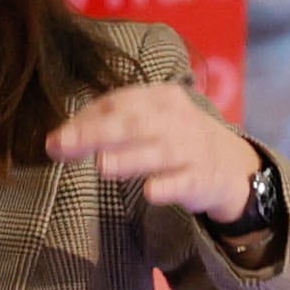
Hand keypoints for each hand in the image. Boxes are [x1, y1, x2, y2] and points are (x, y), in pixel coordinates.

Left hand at [48, 79, 265, 222]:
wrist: (232, 165)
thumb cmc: (177, 140)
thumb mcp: (151, 121)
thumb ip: (112, 125)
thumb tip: (61, 139)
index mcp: (160, 98)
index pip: (119, 102)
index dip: (86, 119)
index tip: (57, 139)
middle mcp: (176, 119)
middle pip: (133, 123)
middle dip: (95, 133)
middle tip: (62, 146)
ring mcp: (191, 148)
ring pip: (158, 151)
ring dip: (129, 158)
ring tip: (102, 165)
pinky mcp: (202, 178)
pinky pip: (184, 182)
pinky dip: (168, 186)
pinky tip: (150, 192)